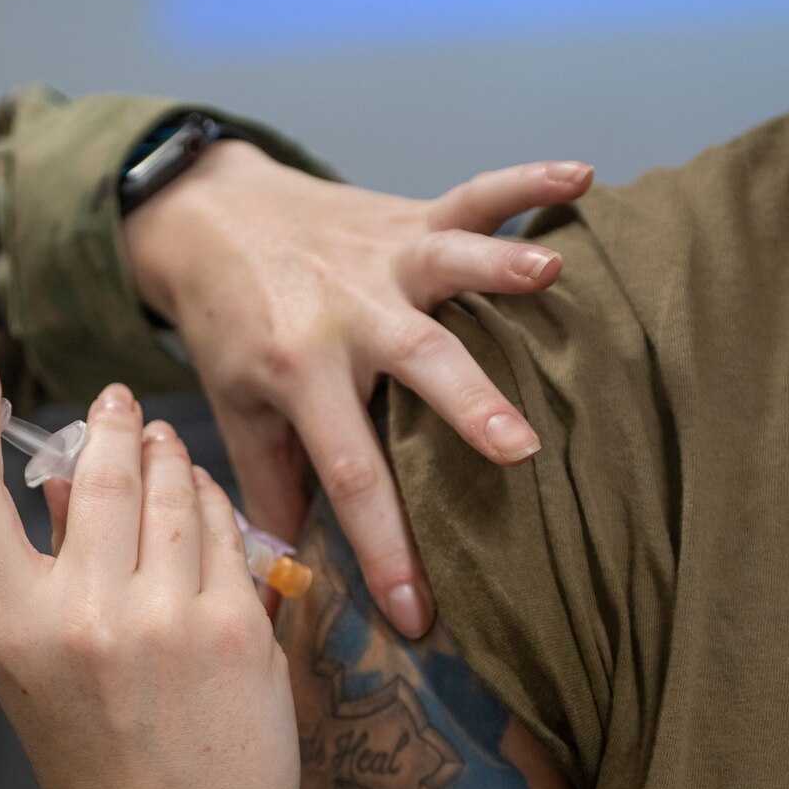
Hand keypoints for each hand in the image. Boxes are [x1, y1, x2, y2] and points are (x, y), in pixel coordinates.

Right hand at [0, 361, 297, 788]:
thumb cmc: (103, 775)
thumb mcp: (37, 679)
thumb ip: (44, 578)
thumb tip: (64, 479)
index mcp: (12, 630)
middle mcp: (83, 617)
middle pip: (91, 472)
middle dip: (105, 423)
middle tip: (113, 402)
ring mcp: (166, 620)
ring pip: (167, 487)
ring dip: (163, 452)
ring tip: (160, 442)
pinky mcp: (236, 627)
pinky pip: (223, 530)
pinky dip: (212, 503)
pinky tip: (206, 501)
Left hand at [124, 142, 593, 636]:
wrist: (207, 219)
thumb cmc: (229, 327)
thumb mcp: (235, 410)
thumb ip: (269, 487)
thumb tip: (290, 577)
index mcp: (298, 374)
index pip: (348, 474)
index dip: (384, 545)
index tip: (420, 612)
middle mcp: (346, 315)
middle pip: (413, 363)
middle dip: (467, 405)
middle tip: (519, 450)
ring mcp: (381, 261)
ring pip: (448, 264)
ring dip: (498, 266)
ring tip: (551, 272)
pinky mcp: (405, 219)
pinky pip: (470, 197)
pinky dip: (525, 182)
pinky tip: (581, 176)